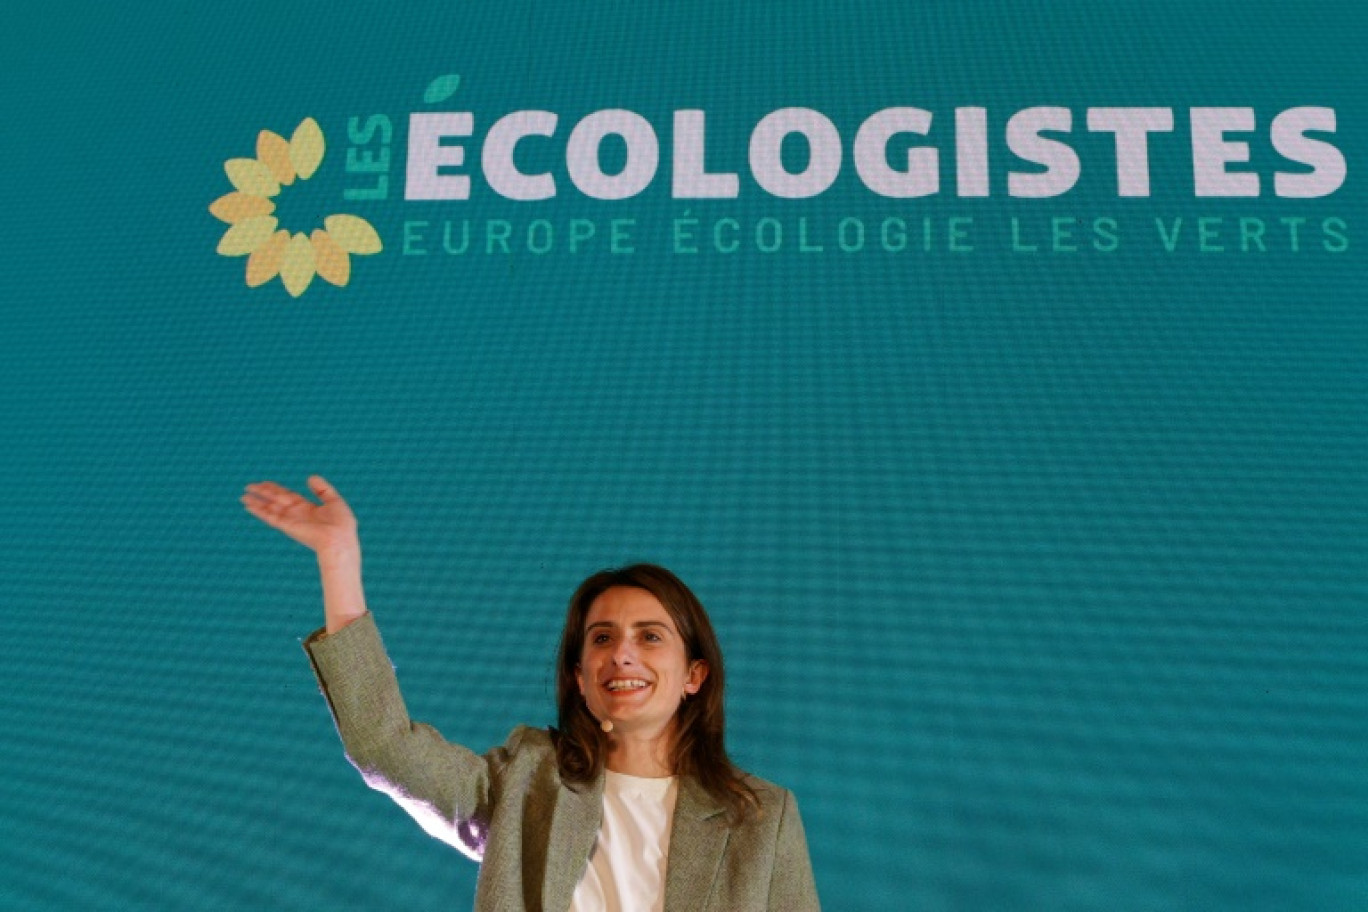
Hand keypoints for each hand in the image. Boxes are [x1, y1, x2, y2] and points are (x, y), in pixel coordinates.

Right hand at [242, 476, 358, 556]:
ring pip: (269, 508)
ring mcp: (291, 520)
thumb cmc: (342, 524)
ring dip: (256, 502)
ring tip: (243, 496)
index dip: (276, 489)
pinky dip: (259, 511)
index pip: (288, 496)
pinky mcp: (287, 525)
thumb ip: (322, 489)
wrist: (339, 540)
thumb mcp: (334, 501)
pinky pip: (270, 516)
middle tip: (249, 486)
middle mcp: (297, 514)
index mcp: (308, 508)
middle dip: (263, 493)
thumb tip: (310, 477)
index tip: (265, 483)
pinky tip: (249, 506)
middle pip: (276, 500)